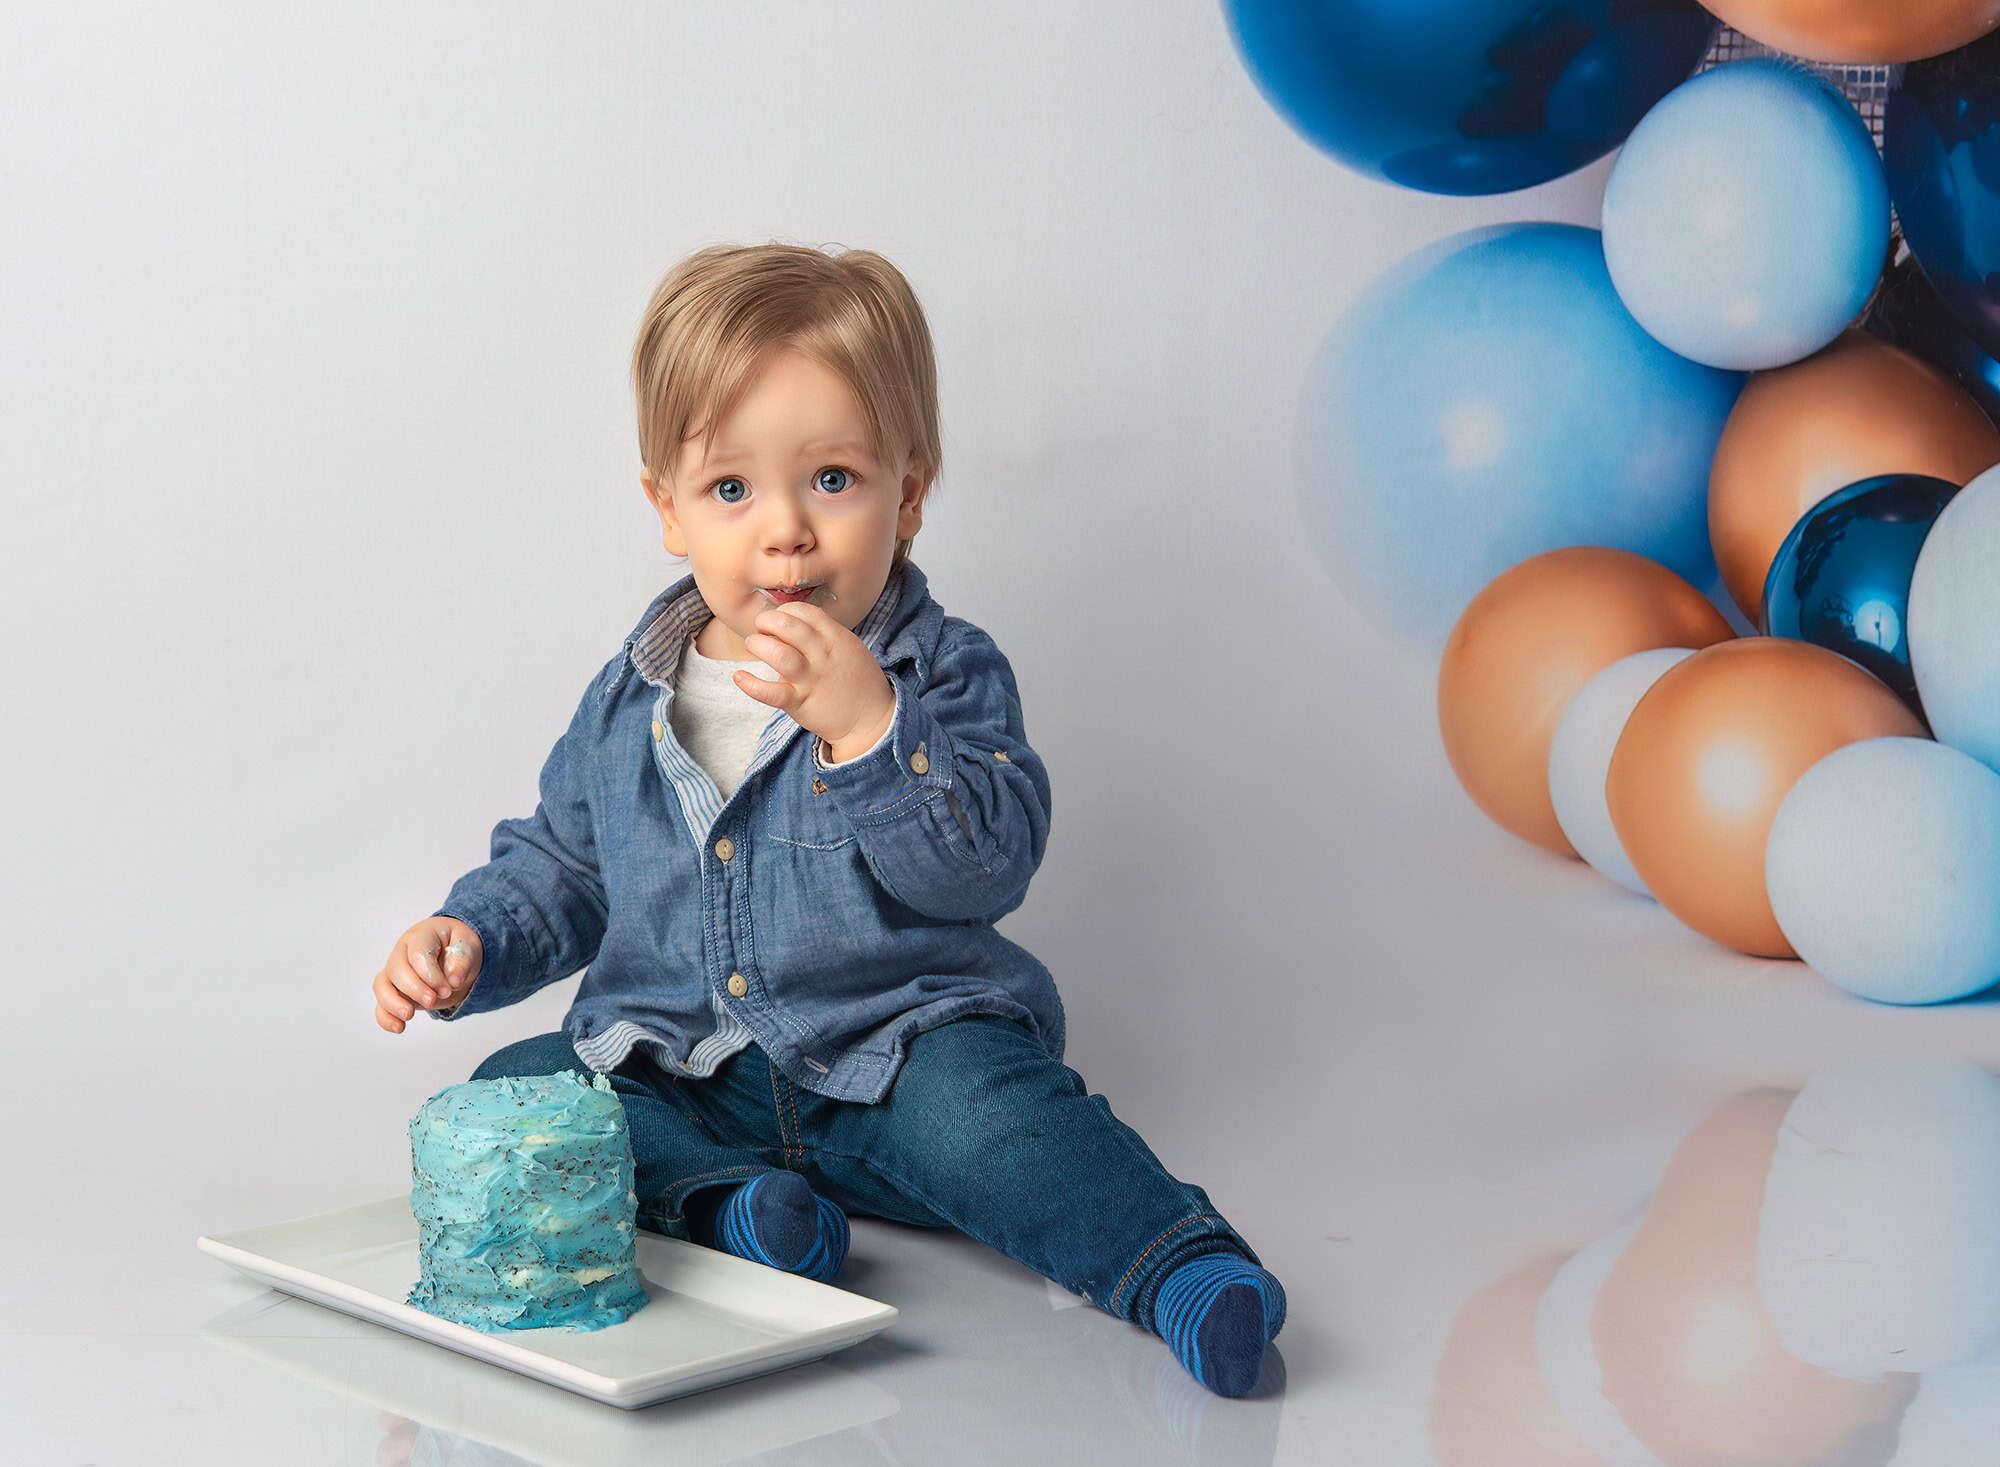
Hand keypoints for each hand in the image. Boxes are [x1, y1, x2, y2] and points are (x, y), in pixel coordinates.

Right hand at [373, 917, 482, 1033]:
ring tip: (408, 1016)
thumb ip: (463, 959)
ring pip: (382, 986)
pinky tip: (399, 1027)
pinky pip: (381, 1004)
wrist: (452, 954)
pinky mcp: (393, 991)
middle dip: (414, 989)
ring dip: (393, 1003)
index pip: (418, 954)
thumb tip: (454, 979)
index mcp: (420, 936)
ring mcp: (394, 972)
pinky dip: (386, 1017)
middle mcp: (401, 953)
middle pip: (397, 970)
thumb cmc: (456, 946)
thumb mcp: (468, 945)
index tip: (448, 988)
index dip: (431, 975)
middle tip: (433, 1001)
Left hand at [735, 602, 895, 760]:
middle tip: (761, 628)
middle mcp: (822, 655)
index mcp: (836, 638)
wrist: (872, 719)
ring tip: (754, 644)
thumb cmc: (858, 682)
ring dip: (759, 644)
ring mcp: (810, 679)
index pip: (804, 611)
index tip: (779, 620)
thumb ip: (826, 634)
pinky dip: (751, 684)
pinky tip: (740, 677)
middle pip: (788, 626)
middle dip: (767, 621)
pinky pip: (771, 693)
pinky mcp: (800, 703)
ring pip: (778, 654)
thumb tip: (794, 624)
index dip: (785, 611)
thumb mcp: (850, 648)